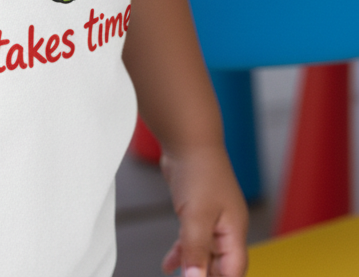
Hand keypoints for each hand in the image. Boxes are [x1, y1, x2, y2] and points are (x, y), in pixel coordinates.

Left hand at [160, 145, 247, 276]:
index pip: (234, 270)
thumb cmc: (199, 170)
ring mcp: (212, 219)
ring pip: (204, 253)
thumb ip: (196, 249)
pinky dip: (182, 252)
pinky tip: (168, 264)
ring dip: (192, 267)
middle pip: (221, 265)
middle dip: (207, 276)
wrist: (187, 139)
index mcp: (234, 231)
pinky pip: (192, 240)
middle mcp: (226, 227)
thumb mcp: (196, 216)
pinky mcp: (197, 211)